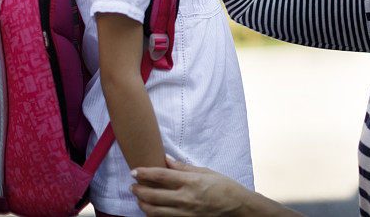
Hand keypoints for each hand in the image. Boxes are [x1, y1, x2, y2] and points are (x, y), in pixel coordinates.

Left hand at [131, 155, 245, 215]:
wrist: (237, 207)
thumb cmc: (223, 186)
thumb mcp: (205, 171)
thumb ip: (183, 167)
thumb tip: (165, 159)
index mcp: (190, 181)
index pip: (161, 176)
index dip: (144, 173)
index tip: (134, 171)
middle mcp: (185, 198)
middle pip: (153, 195)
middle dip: (138, 190)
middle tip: (132, 186)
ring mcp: (185, 213)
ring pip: (154, 211)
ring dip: (142, 205)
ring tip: (139, 199)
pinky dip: (154, 215)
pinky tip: (150, 210)